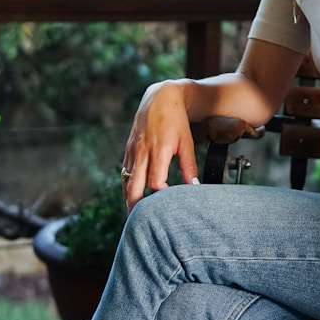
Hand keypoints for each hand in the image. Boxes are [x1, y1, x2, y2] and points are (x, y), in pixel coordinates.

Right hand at [122, 82, 198, 209]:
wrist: (161, 98)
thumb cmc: (176, 120)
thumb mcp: (186, 143)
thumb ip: (189, 166)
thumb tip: (194, 187)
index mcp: (159, 151)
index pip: (155, 182)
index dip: (159, 196)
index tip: (166, 205)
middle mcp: (142, 152)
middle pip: (134, 186)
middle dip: (135, 205)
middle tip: (140, 221)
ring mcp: (133, 150)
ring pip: (126, 180)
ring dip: (129, 197)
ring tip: (134, 213)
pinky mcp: (128, 148)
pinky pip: (125, 171)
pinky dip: (127, 184)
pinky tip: (131, 194)